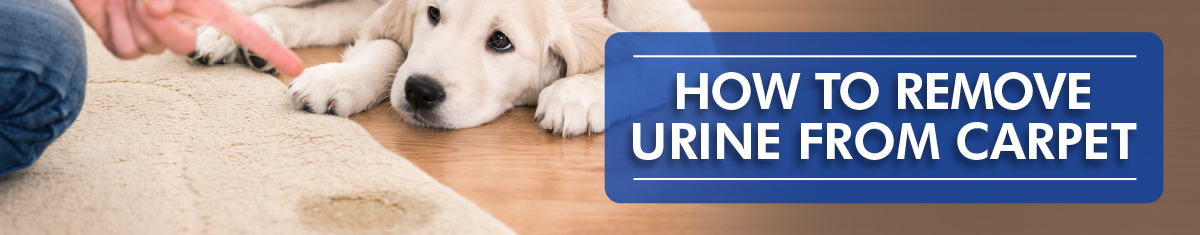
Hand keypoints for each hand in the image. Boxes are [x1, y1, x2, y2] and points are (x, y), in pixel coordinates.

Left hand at [73, 0, 303, 75]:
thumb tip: (158, 10)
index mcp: (206, 7)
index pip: (247, 32)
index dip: (272, 50)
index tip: (296, 68)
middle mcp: (187, 25)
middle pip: (184, 47)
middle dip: (161, 25)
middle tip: (144, 0)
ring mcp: (157, 39)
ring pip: (151, 48)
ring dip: (131, 18)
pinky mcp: (128, 45)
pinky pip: (125, 50)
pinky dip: (114, 25)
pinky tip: (111, 10)